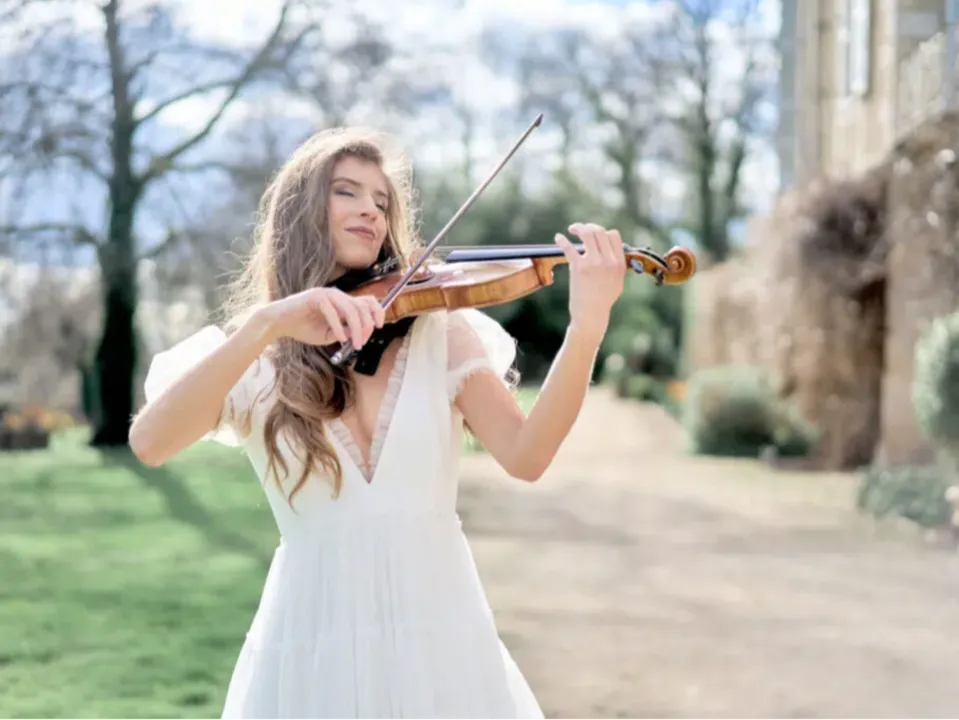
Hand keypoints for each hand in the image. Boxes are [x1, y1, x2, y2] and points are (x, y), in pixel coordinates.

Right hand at [260, 287, 384, 347]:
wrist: (279, 324)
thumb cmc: (303, 328)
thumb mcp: (330, 334)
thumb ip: (346, 332)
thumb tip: (361, 333)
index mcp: (342, 301)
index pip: (367, 301)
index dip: (377, 312)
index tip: (379, 327)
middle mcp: (337, 295)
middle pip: (362, 306)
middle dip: (366, 326)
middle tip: (361, 343)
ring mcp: (326, 294)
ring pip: (350, 309)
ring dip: (356, 329)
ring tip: (354, 345)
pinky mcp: (315, 297)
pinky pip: (332, 312)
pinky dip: (338, 326)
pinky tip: (340, 338)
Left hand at [554, 222, 626, 340]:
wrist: (592, 315)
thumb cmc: (603, 300)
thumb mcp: (618, 282)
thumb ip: (617, 266)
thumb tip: (612, 253)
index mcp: (619, 263)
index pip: (613, 235)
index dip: (603, 232)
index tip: (594, 235)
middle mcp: (608, 261)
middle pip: (600, 231)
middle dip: (589, 226)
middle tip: (580, 229)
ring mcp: (593, 263)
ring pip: (587, 233)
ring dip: (578, 228)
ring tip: (571, 229)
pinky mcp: (579, 268)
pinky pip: (569, 247)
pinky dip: (562, 240)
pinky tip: (558, 238)